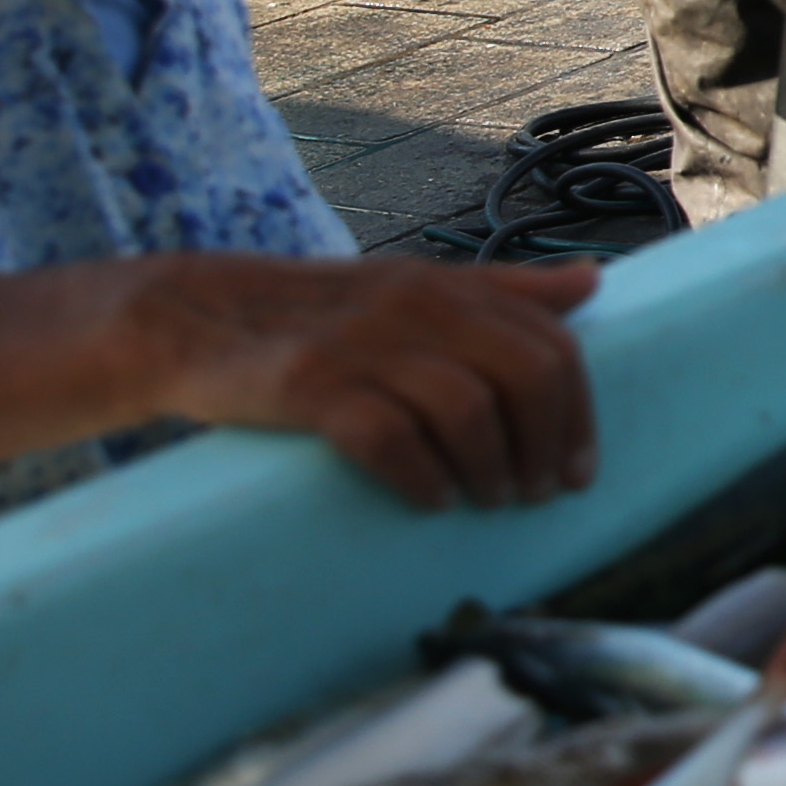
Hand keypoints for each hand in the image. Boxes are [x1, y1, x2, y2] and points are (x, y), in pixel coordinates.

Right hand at [146, 256, 603, 510]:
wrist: (193, 320)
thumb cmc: (318, 316)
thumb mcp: (414, 288)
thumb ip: (501, 290)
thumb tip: (592, 283)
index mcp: (446, 287)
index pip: (551, 344)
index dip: (578, 414)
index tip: (577, 470)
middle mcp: (413, 307)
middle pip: (525, 376)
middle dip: (545, 446)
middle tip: (536, 495)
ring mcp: (361, 346)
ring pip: (468, 410)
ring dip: (489, 471)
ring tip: (484, 501)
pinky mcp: (309, 387)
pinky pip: (390, 439)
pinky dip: (422, 480)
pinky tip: (428, 501)